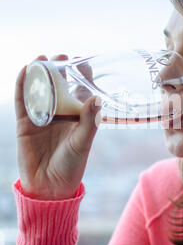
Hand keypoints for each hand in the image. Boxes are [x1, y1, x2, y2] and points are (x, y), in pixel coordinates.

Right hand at [15, 54, 101, 199]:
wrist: (48, 187)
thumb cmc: (71, 166)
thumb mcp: (82, 143)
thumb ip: (89, 122)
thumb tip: (97, 98)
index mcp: (77, 116)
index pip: (80, 89)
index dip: (81, 74)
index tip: (81, 60)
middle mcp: (60, 113)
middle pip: (59, 85)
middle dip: (60, 69)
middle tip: (62, 57)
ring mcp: (42, 116)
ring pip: (40, 89)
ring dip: (40, 72)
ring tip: (43, 58)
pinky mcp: (25, 123)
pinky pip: (23, 101)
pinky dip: (22, 85)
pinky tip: (24, 71)